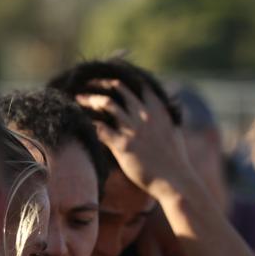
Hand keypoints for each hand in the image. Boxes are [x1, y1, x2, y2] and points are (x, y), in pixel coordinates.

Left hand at [76, 80, 190, 194]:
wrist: (174, 180)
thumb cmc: (175, 160)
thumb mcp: (175, 131)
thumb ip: (169, 115)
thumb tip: (171, 103)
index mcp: (158, 110)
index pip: (138, 83)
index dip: (123, 74)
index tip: (111, 76)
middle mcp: (145, 115)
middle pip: (119, 88)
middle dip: (101, 83)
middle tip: (89, 83)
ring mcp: (134, 129)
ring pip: (106, 103)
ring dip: (90, 99)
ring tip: (79, 98)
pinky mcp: (123, 145)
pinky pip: (100, 128)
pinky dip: (89, 121)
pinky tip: (81, 120)